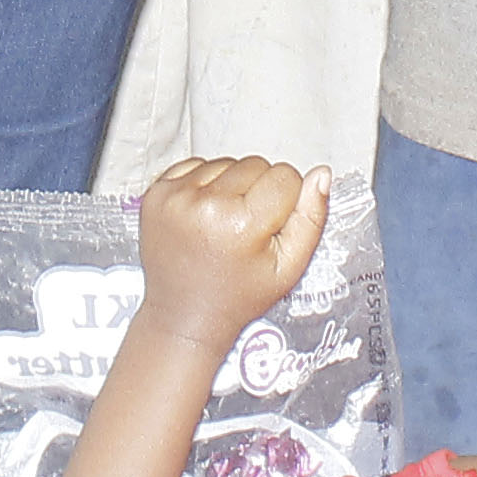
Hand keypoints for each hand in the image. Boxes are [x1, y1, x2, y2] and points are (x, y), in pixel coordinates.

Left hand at [132, 155, 328, 341]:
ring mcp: (175, 196)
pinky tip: (204, 217)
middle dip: (259, 191)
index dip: (287, 202)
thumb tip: (321, 174)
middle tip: (246, 230)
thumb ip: (311, 218)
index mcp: (240, 223)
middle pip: (256, 164)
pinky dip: (204, 185)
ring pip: (227, 162)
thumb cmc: (237, 296)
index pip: (285, 175)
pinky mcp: (156, 192)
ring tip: (223, 225)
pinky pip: (196, 165)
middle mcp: (204, 204)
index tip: (271, 228)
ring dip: (231, 186)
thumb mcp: (289, 267)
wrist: (184, 314)